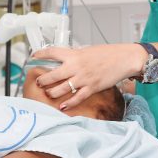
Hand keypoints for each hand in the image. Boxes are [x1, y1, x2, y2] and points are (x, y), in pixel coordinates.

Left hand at [33, 44, 147, 108]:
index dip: (40, 54)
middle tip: (40, 82)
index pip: (52, 52)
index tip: (33, 56)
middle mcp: (76, 66)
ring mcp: (83, 78)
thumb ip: (74, 56)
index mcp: (74, 54)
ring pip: (62, 88)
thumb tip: (64, 61)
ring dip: (52, 92)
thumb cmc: (107, 53)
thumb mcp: (86, 51)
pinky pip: (77, 98)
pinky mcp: (92, 88)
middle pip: (53, 75)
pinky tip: (62, 107)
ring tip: (48, 94)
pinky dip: (69, 103)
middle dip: (43, 80)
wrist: (124, 58)